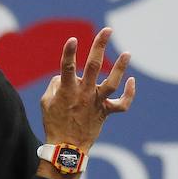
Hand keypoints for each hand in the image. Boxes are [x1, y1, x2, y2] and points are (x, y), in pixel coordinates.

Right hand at [40, 27, 135, 152]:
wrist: (67, 148)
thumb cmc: (54, 123)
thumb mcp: (46, 102)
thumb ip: (55, 84)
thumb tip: (63, 75)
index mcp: (67, 90)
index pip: (67, 67)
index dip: (69, 52)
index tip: (73, 39)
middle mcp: (84, 93)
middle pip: (94, 66)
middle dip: (100, 46)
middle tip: (107, 30)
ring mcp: (96, 102)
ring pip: (112, 83)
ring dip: (121, 67)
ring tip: (127, 53)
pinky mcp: (106, 112)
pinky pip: (122, 104)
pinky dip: (129, 94)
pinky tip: (131, 81)